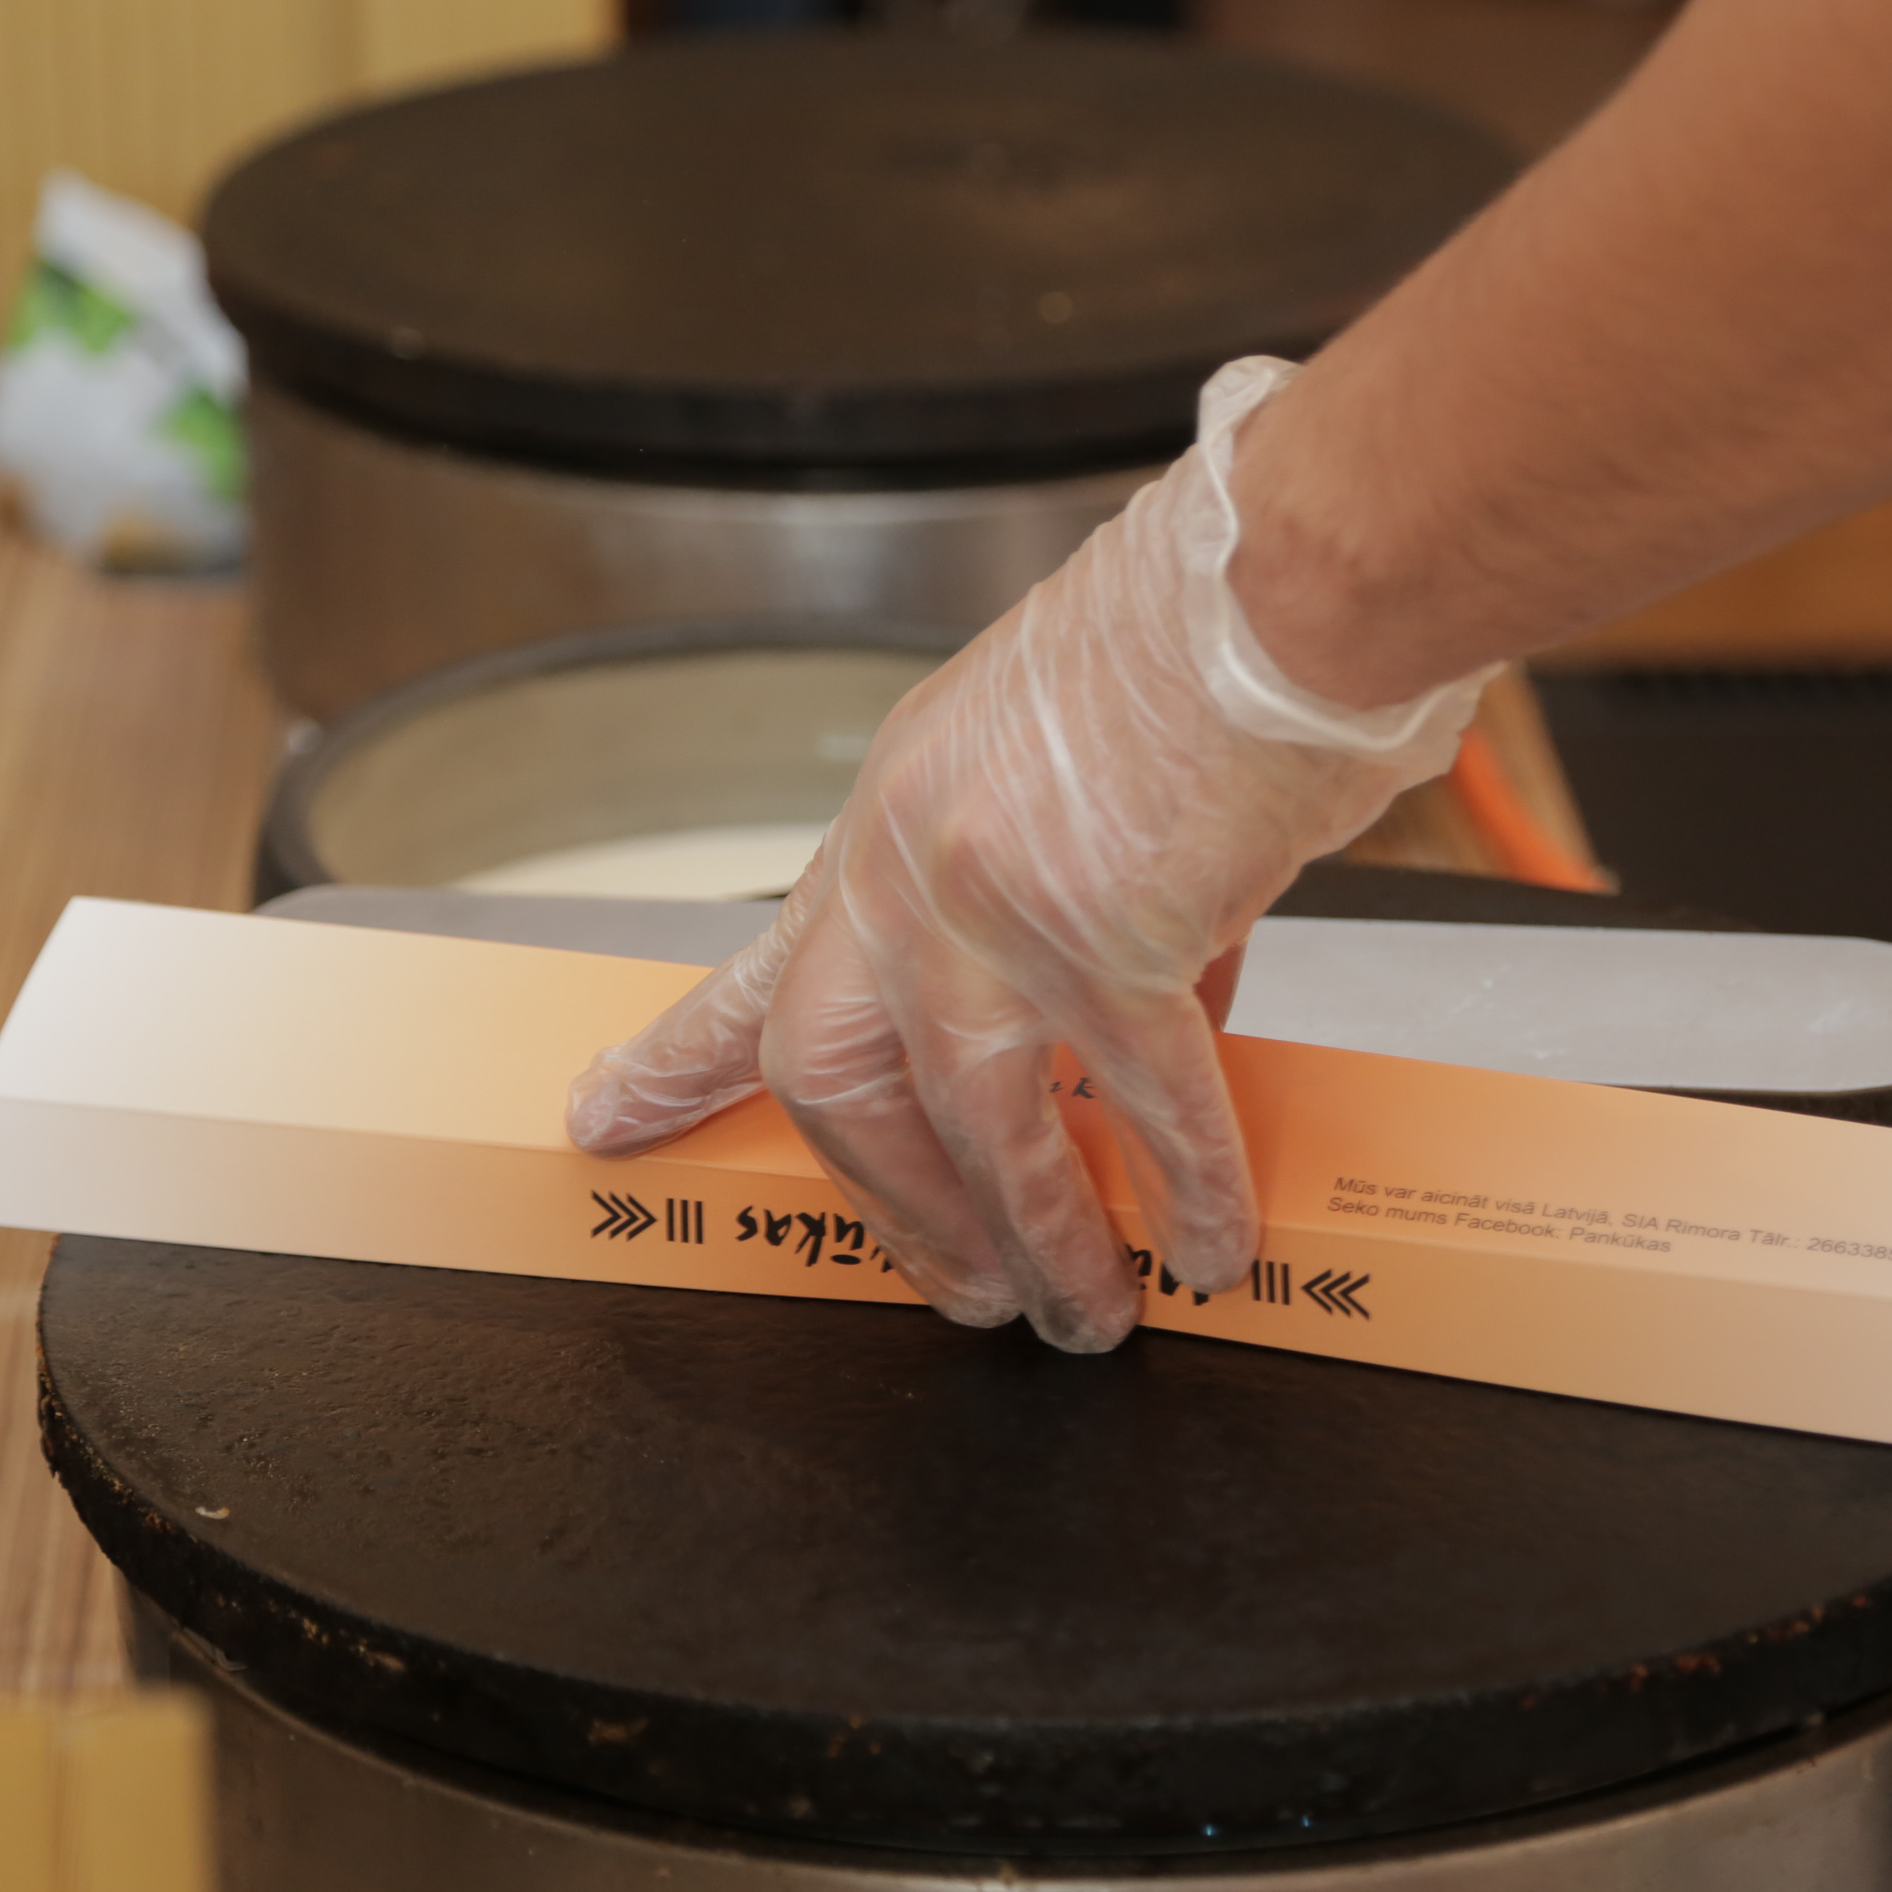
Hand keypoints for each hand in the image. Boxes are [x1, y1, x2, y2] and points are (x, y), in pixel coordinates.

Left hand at [566, 360, 1489, 1350]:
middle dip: (895, 1210)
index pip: (761, 966)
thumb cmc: (1200, 640)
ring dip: (1039, 1238)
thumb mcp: (1070, 767)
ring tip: (1086, 1313)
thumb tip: (1129, 1040)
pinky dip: (1189, 1185)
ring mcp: (996, 903)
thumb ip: (1069, 909)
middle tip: (956, 1290)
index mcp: (899, 816)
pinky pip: (1146, 1104)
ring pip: (977, 1128)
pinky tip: (1217, 1238)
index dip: (678, 1057)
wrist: (1284, 578)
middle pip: (836, 1081)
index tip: (607, 1114)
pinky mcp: (1110, 931)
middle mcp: (917, 863)